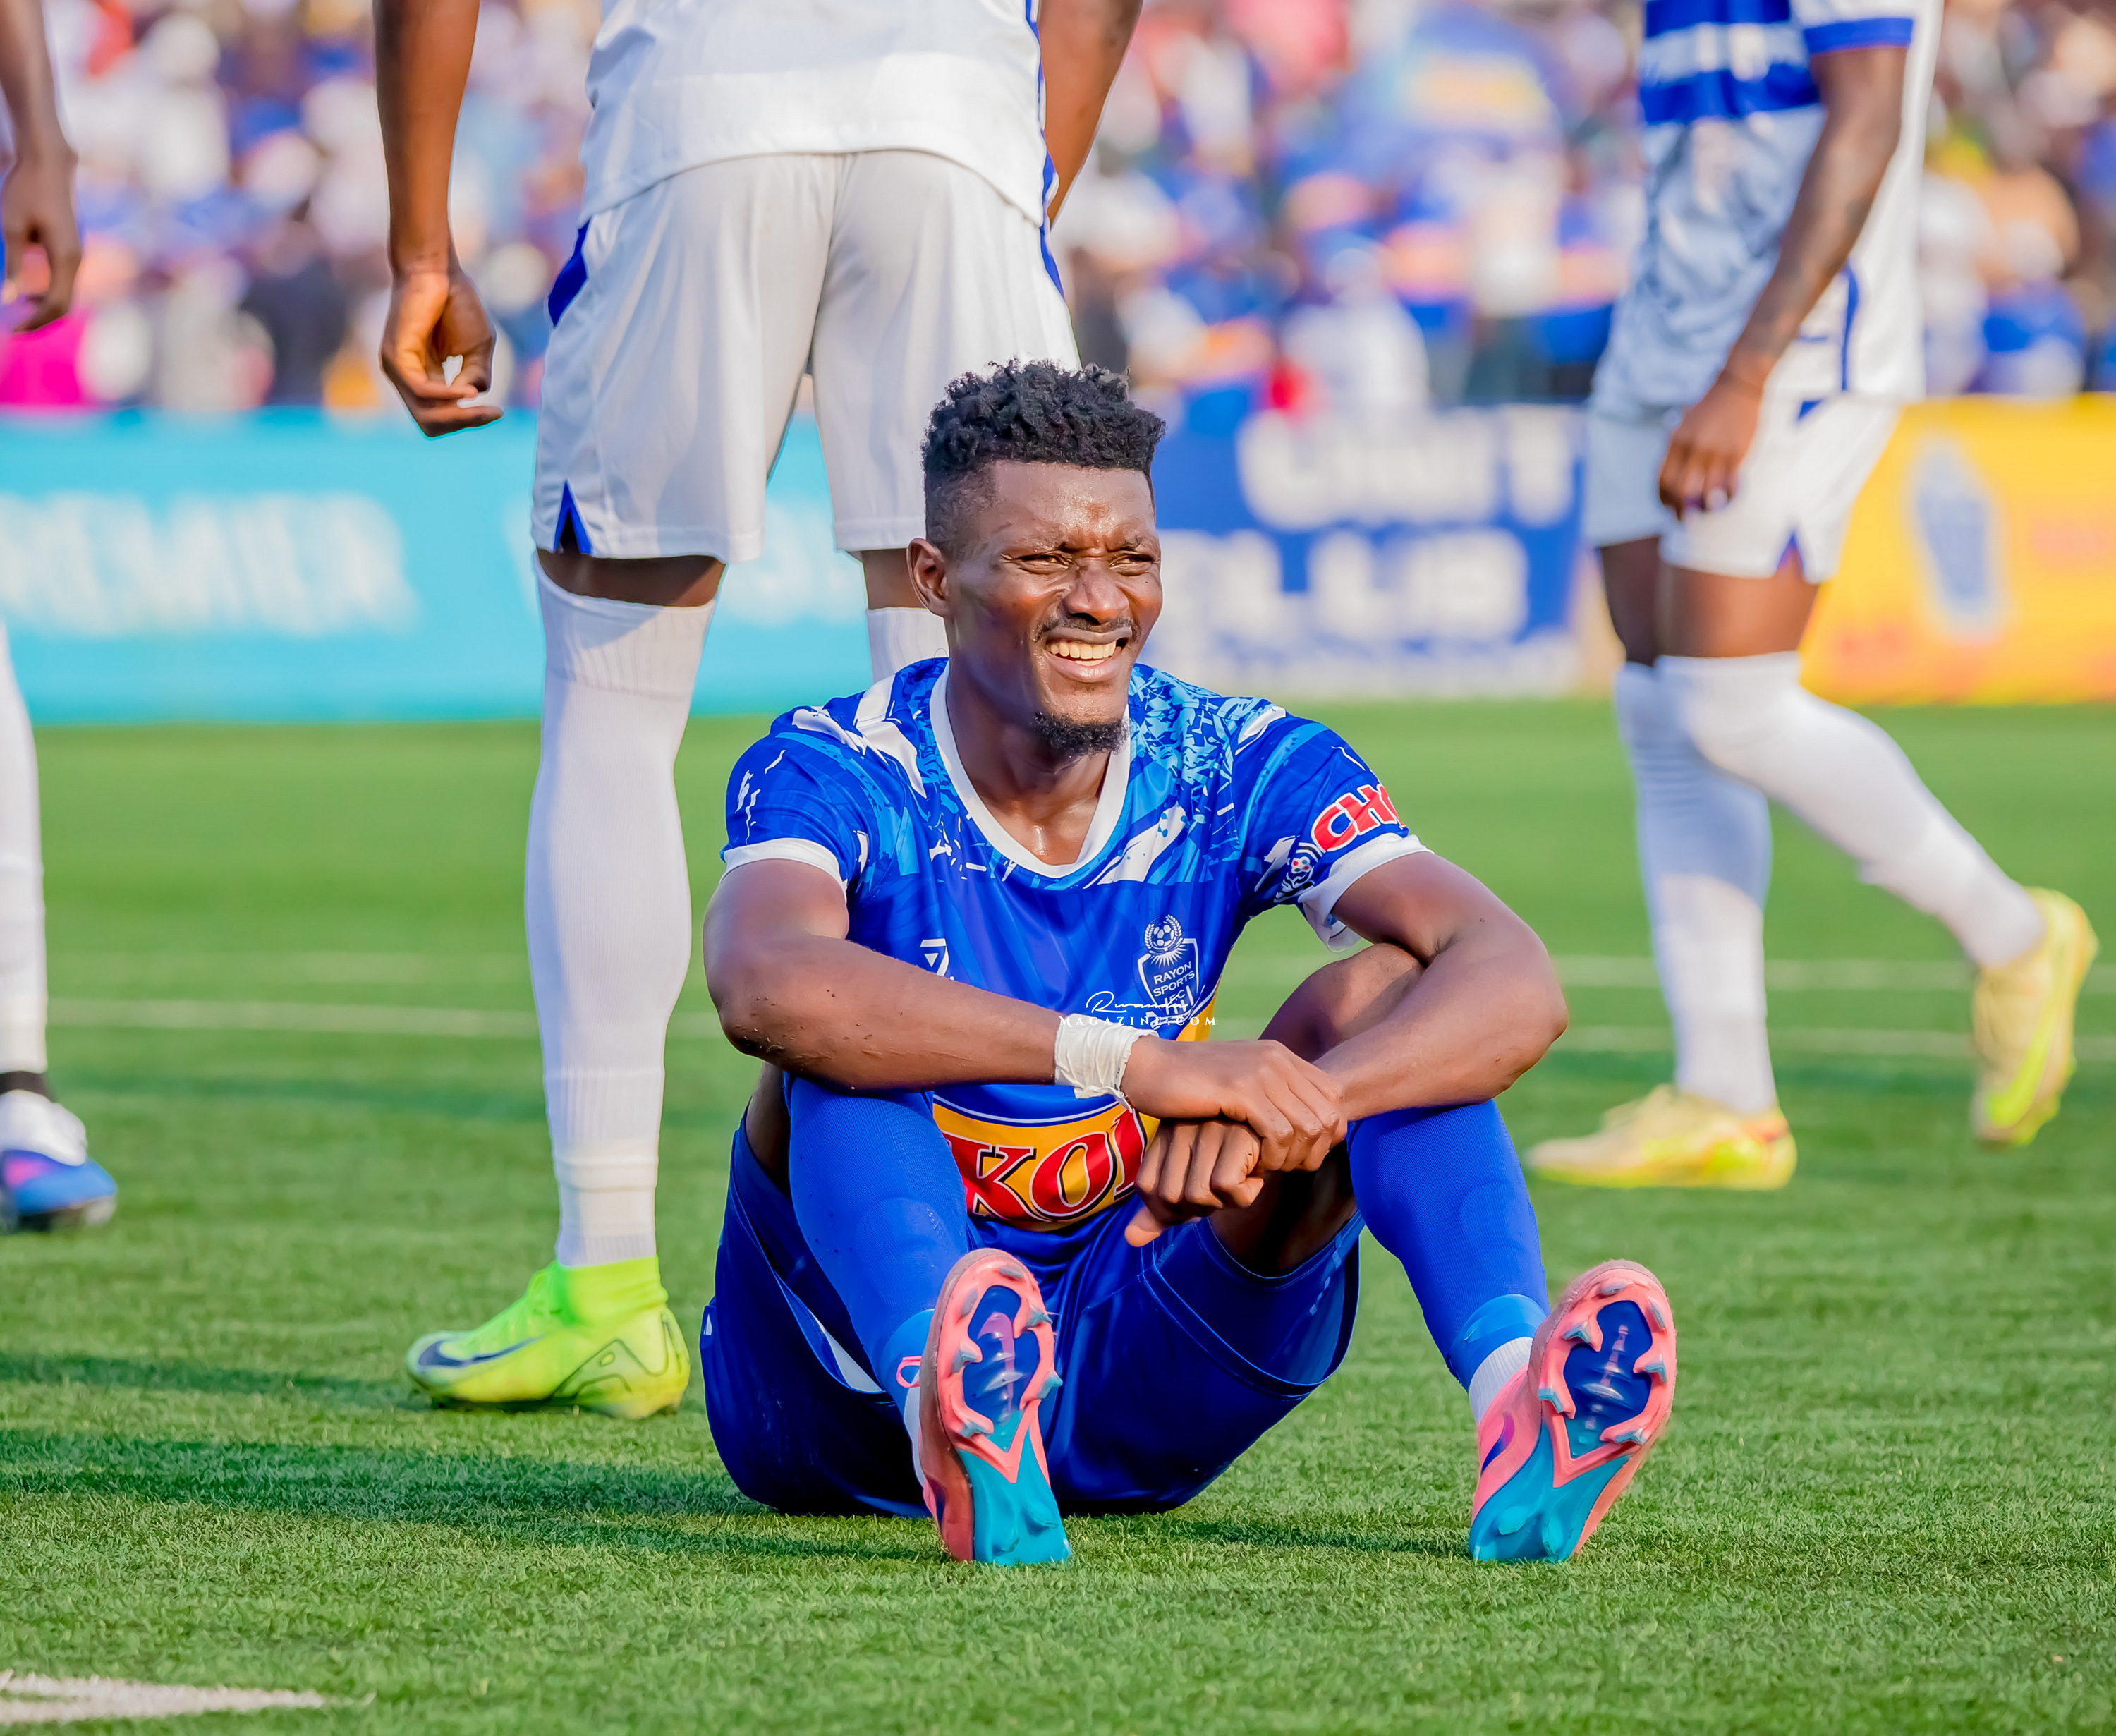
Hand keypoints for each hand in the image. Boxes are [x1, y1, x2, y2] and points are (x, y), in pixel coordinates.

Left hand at [2, 148, 81, 331]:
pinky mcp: (70, 250)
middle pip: (64, 306)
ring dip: (43, 310)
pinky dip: (47, 295)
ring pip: (65, 296)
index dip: (33, 322)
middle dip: (41, 322)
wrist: (49, 164)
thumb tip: (8, 300)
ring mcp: (75, 256)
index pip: (55, 304)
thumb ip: (13, 265)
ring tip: (19, 317)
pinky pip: (63, 283)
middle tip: (15, 331)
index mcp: (64, 258)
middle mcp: (75, 261)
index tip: (11, 330)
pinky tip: (28, 295)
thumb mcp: (12, 228)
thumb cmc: (26, 190)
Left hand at [380, 264, 501, 435]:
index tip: (498, 413)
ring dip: (457, 415)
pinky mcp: (396, 357)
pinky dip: (446, 396)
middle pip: (432, 424)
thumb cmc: (457, 301)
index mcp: (425, 378)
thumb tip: (472, 398)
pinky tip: (466, 390)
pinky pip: (421, 392)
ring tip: (479, 404)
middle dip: (464, 424)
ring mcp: (398, 369)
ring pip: (425, 414)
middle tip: (490, 414)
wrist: (437, 268)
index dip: (471, 420)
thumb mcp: (478, 348)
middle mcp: (407, 378)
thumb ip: (476, 376)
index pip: (443, 417)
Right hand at [1121, 1036, 1345, 1174]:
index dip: (1326, 1132)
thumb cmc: (1189, 1084)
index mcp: (1281, 1055)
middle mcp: (1277, 1059)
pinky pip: (1278, 1133)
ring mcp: (1260, 1072)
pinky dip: (1272, 1156)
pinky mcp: (1240, 1090)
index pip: (1334, 1096)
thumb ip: (1272, 1095)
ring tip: (1266, 1166)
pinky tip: (1251, 1162)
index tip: (1298, 1153)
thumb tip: (1305, 1124)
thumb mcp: (1240, 1084)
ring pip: (1308, 1128)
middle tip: (1284, 1166)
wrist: (1146, 1067)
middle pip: (1328, 1116)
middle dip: (1313, 1151)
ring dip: (1291, 1157)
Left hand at [1125, 1118, 1263, 1244]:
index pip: (1146, 1187)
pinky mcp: (1237, 1135)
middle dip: (1200, 1207)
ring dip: (1224, 1202)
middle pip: (1171, 1196)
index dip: (1169, 1208)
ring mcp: (1208, 1129)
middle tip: (1223, 1188)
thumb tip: (1132, 1239)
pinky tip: (1254, 1175)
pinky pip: (1226, 1188)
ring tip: (1239, 1179)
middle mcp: (1181, 1127)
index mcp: (1165, 1134)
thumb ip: (1162, 1210)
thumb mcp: (1193, 1184)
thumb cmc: (1232, 1163)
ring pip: (1197, 1195)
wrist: (1278, 1139)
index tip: (1197, 1197)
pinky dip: (1245, 1195)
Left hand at [1658, 372, 1761, 518]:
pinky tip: (1728, 498)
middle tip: (1683, 520)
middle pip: (1681, 490)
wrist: (1738, 386)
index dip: (1663, 498)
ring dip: (1704, 508)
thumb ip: (1676, 446)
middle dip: (1679, 510)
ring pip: (1706, 493)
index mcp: (1677, 441)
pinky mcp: (1736, 454)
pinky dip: (1728, 497)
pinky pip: (1730, 485)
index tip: (1666, 507)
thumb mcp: (1684, 423)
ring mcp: (1715, 452)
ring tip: (1706, 511)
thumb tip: (1671, 474)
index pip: (1663, 478)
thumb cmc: (1710, 405)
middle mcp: (1693, 449)